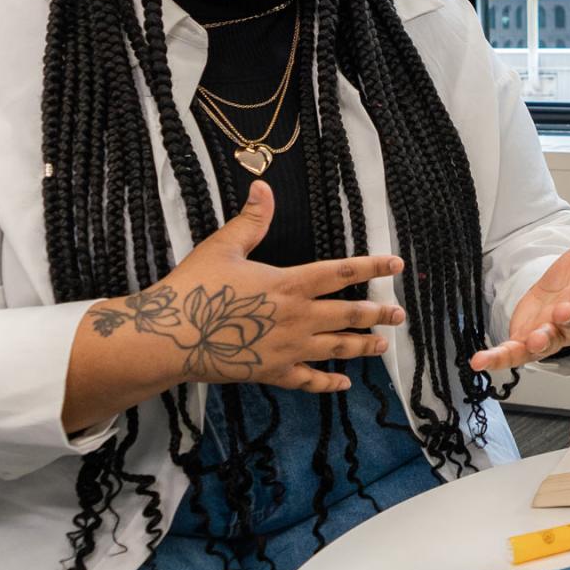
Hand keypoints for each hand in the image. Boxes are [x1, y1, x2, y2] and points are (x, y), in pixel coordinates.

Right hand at [64, 180, 405, 431]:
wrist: (169, 337)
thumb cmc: (194, 288)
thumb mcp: (223, 247)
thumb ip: (251, 220)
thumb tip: (263, 187)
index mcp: (290, 284)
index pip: (341, 273)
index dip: (372, 267)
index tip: (396, 264)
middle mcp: (297, 317)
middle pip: (349, 314)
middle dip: (378, 313)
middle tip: (400, 314)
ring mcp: (288, 348)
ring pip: (337, 348)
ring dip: (363, 346)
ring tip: (383, 345)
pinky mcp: (272, 372)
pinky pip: (308, 380)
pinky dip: (328, 382)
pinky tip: (344, 382)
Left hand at [469, 209, 569, 374]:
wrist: (562, 308)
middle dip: (569, 316)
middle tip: (565, 311)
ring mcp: (549, 334)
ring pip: (547, 341)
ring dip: (541, 341)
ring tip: (534, 340)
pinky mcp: (525, 344)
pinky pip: (511, 354)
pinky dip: (496, 359)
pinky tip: (480, 361)